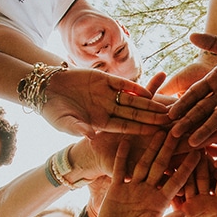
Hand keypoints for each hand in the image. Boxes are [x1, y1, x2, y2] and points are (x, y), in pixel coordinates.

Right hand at [42, 69, 169, 136]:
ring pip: (133, 99)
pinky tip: (150, 90)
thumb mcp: (64, 122)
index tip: (157, 133)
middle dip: (152, 117)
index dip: (141, 129)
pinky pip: (124, 84)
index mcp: (100, 123)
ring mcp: (107, 94)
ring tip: (166, 106)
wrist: (45, 89)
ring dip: (149, 102)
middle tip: (171, 121)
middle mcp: (107, 109)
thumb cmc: (52, 110)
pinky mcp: (104, 79)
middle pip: (135, 114)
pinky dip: (136, 86)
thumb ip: (77, 128)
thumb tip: (90, 137)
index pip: (126, 127)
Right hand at [93, 131, 201, 216]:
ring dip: (150, 148)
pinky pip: (120, 169)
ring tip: (157, 130)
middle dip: (171, 149)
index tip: (200, 152)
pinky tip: (125, 142)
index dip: (188, 167)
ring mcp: (133, 189)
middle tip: (182, 131)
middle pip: (162, 166)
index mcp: (161, 203)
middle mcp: (149, 192)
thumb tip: (182, 213)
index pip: (177, 181)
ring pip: (143, 164)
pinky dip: (122, 156)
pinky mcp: (116, 189)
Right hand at [167, 34, 216, 150]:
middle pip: (201, 110)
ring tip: (194, 144)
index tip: (169, 114)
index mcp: (213, 82)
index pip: (194, 94)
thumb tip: (191, 35)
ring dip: (206, 131)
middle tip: (174, 134)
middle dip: (188, 121)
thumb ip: (214, 44)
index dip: (182, 104)